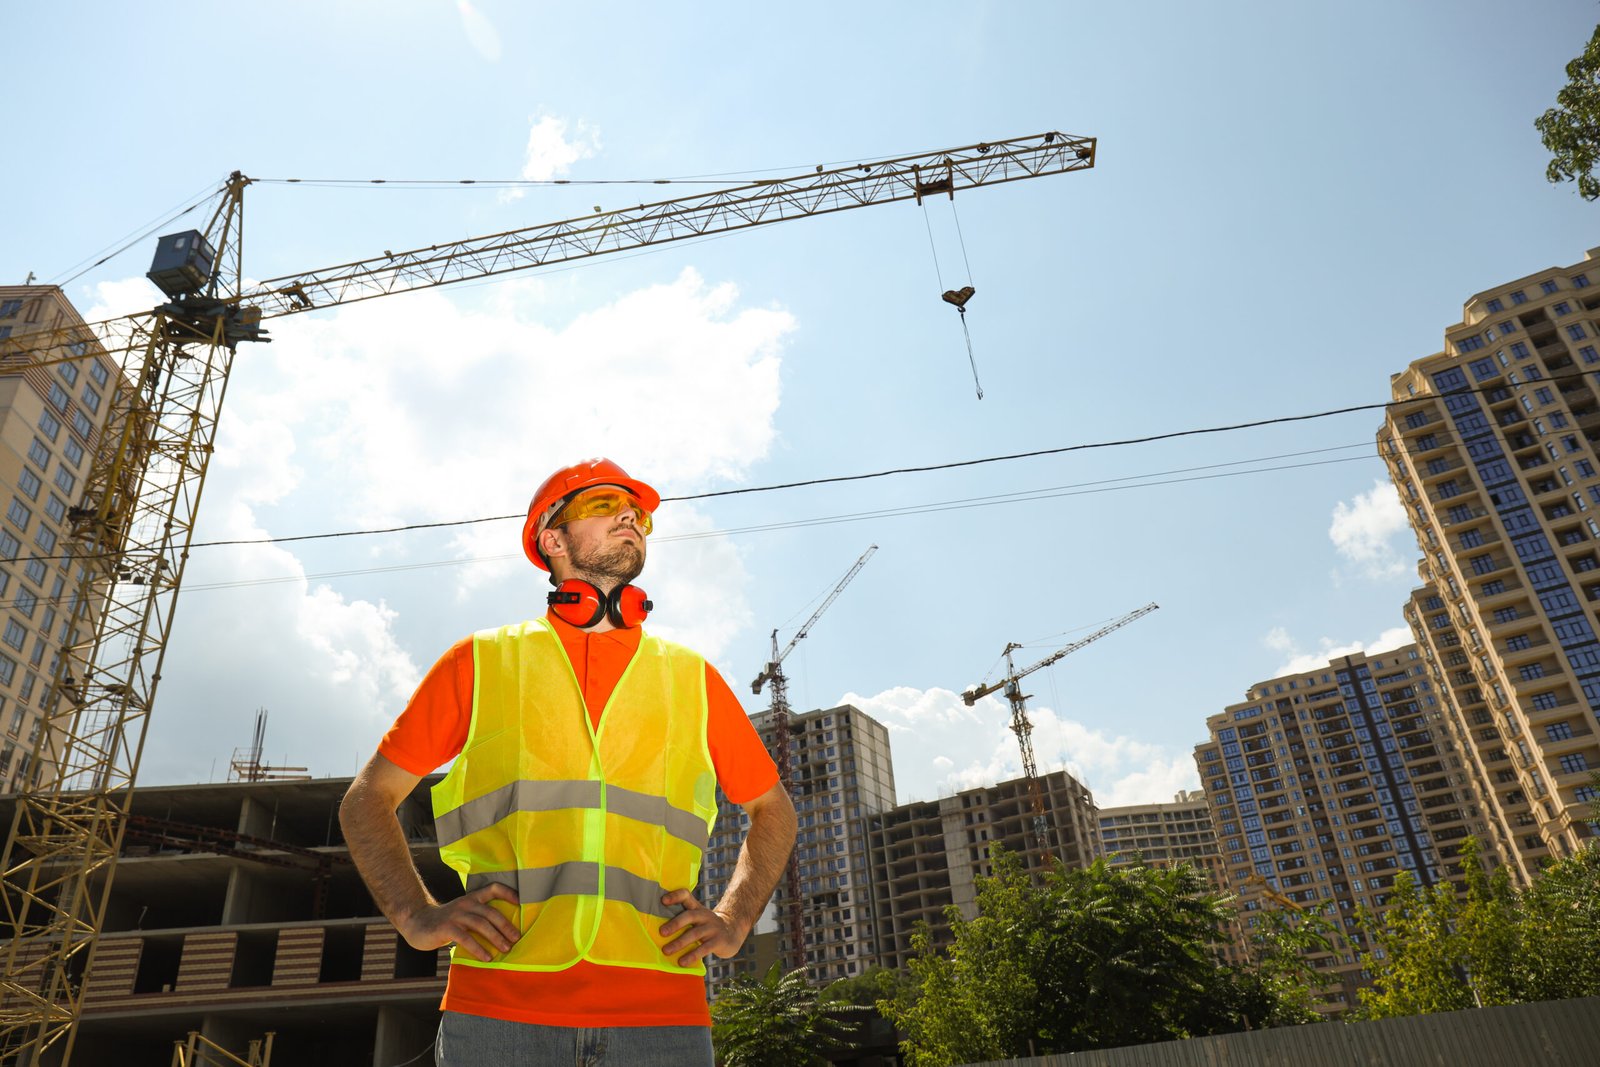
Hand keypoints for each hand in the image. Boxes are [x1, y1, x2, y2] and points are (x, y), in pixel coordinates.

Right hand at [397, 883, 521, 962]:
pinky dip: (478, 948)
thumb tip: (504, 932)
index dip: (508, 892)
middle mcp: (465, 904)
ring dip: (496, 938)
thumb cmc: (446, 922)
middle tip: (516, 938)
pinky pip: (466, 938)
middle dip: (506, 926)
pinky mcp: (447, 928)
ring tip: (506, 949)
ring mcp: (456, 915)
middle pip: (491, 912)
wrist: (417, 923)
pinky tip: (486, 957)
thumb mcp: (463, 914)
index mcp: (472, 898)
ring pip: (481, 924)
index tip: (522, 901)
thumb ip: (478, 917)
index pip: (493, 888)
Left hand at [658, 889, 747, 966]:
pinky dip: (692, 956)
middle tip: (661, 932)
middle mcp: (704, 915)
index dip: (675, 896)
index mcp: (697, 908)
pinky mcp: (718, 941)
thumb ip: (682, 919)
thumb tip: (654, 929)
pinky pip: (704, 948)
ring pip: (695, 934)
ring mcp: (712, 928)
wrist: (732, 932)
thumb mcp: (697, 918)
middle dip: (675, 924)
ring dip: (679, 943)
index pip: (686, 896)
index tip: (662, 900)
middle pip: (690, 915)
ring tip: (666, 951)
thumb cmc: (706, 927)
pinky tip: (682, 962)